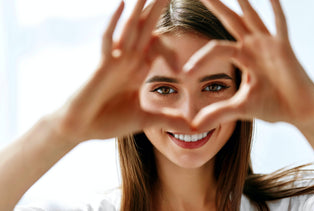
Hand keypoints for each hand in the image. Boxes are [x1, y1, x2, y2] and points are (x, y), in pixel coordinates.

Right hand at [50, 0, 189, 142]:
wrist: (81, 129)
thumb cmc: (108, 122)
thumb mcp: (145, 120)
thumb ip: (168, 120)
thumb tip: (193, 128)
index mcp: (138, 71)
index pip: (156, 47)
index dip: (169, 42)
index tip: (180, 39)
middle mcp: (128, 61)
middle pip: (145, 30)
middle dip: (157, 10)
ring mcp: (114, 61)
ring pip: (130, 29)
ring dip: (140, 9)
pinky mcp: (102, 66)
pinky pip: (108, 40)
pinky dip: (114, 23)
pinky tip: (122, 4)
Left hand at [184, 0, 313, 128]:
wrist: (298, 113)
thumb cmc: (272, 107)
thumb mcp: (240, 108)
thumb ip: (217, 113)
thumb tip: (193, 126)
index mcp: (241, 57)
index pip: (214, 49)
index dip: (199, 60)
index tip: (185, 74)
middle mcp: (253, 46)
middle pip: (229, 21)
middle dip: (216, 6)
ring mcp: (268, 45)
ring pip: (251, 17)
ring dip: (241, 2)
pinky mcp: (284, 48)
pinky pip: (280, 25)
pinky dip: (275, 10)